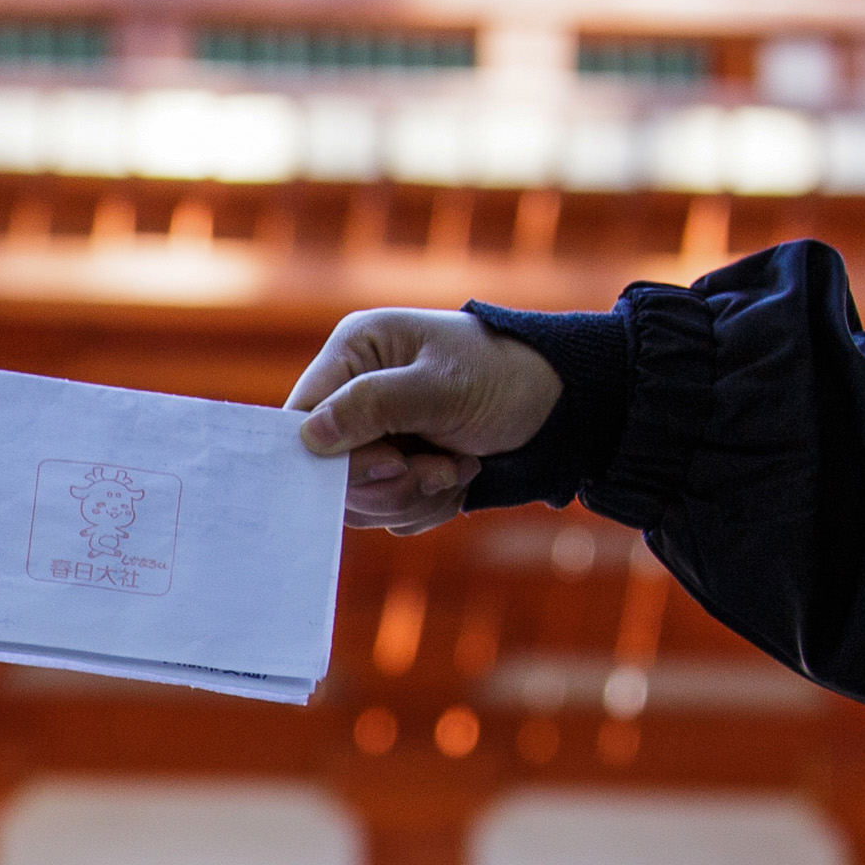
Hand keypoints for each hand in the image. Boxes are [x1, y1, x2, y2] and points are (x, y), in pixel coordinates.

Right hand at [286, 308, 560, 534]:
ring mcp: (374, 435)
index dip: (332, 457)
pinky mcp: (395, 468)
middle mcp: (354, 394)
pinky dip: (427, 505)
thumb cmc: (505, 378)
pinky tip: (460, 476)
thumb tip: (307, 438)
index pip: (301, 420)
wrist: (564, 406)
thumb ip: (371, 405)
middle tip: (439, 470)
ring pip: (359, 498)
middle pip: (328, 470)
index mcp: (355, 353)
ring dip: (413, 496)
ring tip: (459, 468)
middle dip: (389, 482)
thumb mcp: (440, 388)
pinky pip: (386, 510)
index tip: (392, 463)